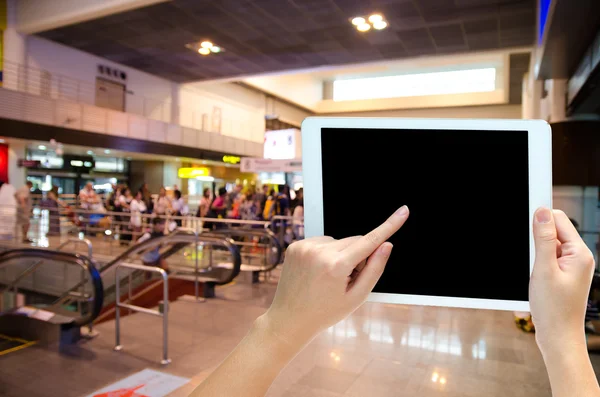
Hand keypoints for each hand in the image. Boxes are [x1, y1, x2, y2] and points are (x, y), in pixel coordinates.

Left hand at [262, 205, 409, 346]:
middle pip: (355, 241)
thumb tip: (386, 245)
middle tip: (347, 279)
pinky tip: (317, 271)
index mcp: (336, 266)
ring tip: (328, 278)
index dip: (389, 225)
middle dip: (358, 256)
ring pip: (338, 241)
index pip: (369, 241)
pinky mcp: (296, 245)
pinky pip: (322, 242)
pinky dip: (325, 253)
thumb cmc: (325, 312)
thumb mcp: (356, 297)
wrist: (289, 319)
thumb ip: (374, 269)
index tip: (403, 211)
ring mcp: (304, 246)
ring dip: (340, 254)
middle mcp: (319, 251)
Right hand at [530, 208, 595, 352]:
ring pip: (547, 247)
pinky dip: (537, 265)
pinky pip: (547, 260)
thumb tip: (542, 212)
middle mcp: (578, 258)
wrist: (558, 337)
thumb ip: (543, 239)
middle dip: (537, 241)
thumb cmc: (554, 309)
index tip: (525, 217)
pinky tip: (536, 280)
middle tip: (533, 261)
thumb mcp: (544, 269)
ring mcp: (571, 267)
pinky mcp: (562, 275)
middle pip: (553, 232)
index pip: (559, 220)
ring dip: (536, 255)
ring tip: (536, 275)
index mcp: (579, 254)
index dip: (541, 218)